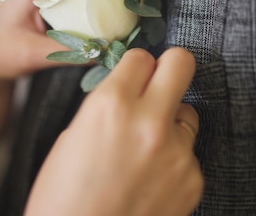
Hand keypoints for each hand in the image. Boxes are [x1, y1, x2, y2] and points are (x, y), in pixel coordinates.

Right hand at [25, 47, 202, 215]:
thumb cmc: (62, 199)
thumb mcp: (71, 139)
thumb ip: (105, 107)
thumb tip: (128, 91)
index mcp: (110, 105)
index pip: (140, 57)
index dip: (135, 66)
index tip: (133, 76)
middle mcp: (148, 121)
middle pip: (181, 63)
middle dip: (170, 68)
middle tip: (159, 83)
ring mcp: (176, 152)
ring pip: (188, 112)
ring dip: (170, 121)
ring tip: (145, 150)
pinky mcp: (193, 180)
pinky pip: (189, 153)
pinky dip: (173, 160)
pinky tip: (150, 181)